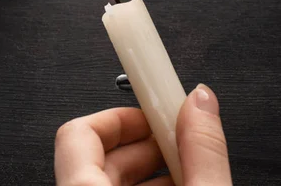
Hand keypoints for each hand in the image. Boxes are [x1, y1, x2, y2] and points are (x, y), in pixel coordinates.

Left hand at [54, 84, 231, 185]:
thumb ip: (203, 151)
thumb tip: (201, 103)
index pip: (78, 133)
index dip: (120, 116)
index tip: (152, 112)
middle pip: (97, 157)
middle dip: (144, 144)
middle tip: (179, 144)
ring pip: (107, 181)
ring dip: (148, 171)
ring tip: (186, 174)